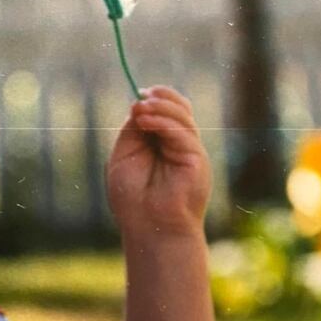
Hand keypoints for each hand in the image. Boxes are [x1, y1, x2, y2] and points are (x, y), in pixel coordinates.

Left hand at [106, 85, 210, 237]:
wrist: (148, 227)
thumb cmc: (133, 198)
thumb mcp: (125, 155)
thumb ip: (133, 131)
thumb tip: (139, 103)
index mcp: (161, 143)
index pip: (166, 111)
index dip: (156, 98)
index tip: (139, 93)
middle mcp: (179, 145)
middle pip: (179, 109)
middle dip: (162, 97)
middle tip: (142, 96)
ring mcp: (190, 152)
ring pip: (183, 118)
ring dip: (161, 107)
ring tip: (142, 108)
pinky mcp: (196, 160)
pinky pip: (183, 134)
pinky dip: (164, 123)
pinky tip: (146, 120)